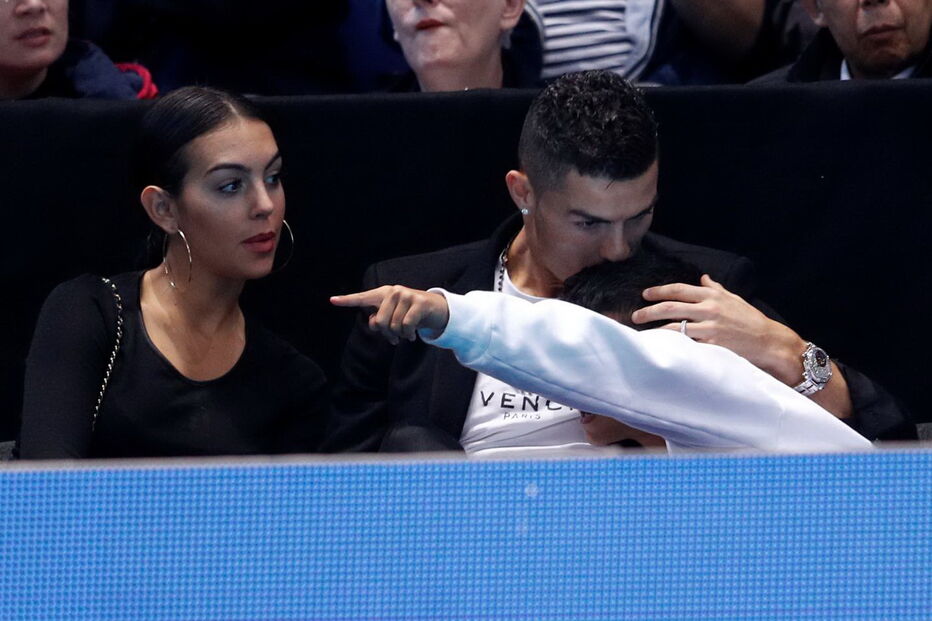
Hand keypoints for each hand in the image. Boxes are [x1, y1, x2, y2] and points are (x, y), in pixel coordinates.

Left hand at [331, 286, 449, 345]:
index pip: (362, 298)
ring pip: (394, 326)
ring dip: (400, 336)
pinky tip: (413, 336)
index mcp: (383, 294)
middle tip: (394, 338)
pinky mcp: (419, 302)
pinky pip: (407, 325)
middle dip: (387, 334)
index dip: (347, 300)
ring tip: (405, 336)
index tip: (332, 301)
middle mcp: (393, 291)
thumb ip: (380, 319)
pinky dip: (409, 334)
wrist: (436, 309)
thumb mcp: (393, 316)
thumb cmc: (409, 313)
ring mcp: (406, 295)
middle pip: (380, 322)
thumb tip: (375, 324)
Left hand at [631, 274, 805, 383]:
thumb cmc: (749, 320)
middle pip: (671, 307)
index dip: (659, 291)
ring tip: (642, 333)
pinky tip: (660, 347)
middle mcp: (709, 309)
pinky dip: (671, 345)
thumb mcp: (733, 299)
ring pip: (674, 326)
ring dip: (655, 329)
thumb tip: (704, 278)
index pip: (679, 289)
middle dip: (649, 311)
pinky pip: (686, 344)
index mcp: (712, 296)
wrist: (767, 341)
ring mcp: (709, 328)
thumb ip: (716, 289)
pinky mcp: (712, 346)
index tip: (645, 294)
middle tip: (635, 316)